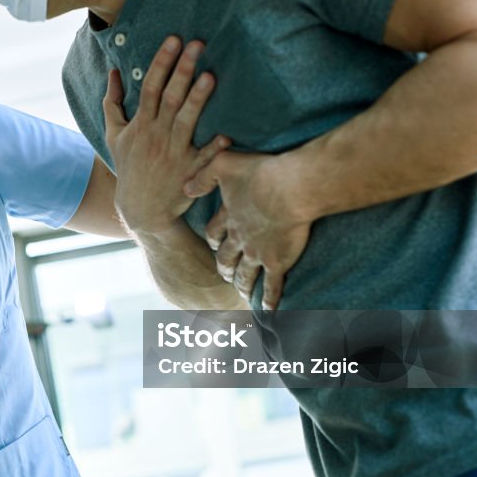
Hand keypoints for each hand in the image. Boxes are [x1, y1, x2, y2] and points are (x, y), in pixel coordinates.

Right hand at [104, 36, 230, 234]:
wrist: (141, 209)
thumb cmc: (129, 167)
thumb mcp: (114, 135)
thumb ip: (112, 103)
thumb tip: (112, 72)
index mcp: (141, 124)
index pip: (150, 86)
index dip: (162, 62)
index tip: (174, 40)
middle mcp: (157, 135)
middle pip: (170, 97)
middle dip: (182, 69)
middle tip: (197, 44)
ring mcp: (174, 154)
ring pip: (186, 122)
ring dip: (198, 100)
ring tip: (211, 76)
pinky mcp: (190, 172)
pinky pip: (204, 158)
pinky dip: (214, 148)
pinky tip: (227, 134)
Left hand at [185, 152, 311, 309]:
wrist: (292, 188)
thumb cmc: (260, 173)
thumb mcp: (223, 165)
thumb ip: (203, 176)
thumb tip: (185, 188)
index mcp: (229, 217)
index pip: (214, 233)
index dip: (213, 239)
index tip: (214, 244)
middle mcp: (240, 239)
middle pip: (226, 258)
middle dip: (224, 266)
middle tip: (225, 273)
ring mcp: (258, 253)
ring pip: (246, 274)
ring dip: (242, 284)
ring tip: (242, 292)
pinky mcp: (277, 262)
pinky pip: (272, 286)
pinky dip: (269, 300)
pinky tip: (268, 312)